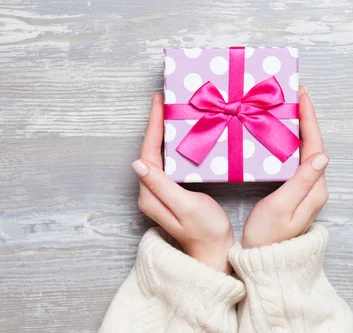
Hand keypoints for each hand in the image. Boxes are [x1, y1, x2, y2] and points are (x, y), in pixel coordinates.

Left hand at [132, 93, 233, 273]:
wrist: (215, 250)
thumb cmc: (204, 230)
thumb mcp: (184, 206)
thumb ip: (161, 186)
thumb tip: (137, 164)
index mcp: (150, 194)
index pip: (148, 153)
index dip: (153, 126)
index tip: (159, 103)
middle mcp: (150, 191)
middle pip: (150, 151)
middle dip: (156, 124)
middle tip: (165, 101)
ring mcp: (160, 192)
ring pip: (159, 155)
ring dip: (163, 132)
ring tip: (171, 112)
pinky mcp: (172, 192)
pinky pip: (168, 162)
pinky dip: (172, 145)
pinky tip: (180, 135)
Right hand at [242, 86, 328, 247]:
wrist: (264, 260)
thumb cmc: (268, 236)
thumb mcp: (282, 207)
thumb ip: (302, 181)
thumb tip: (322, 156)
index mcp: (314, 189)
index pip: (315, 146)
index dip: (309, 119)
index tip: (303, 97)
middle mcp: (315, 187)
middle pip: (313, 145)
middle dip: (305, 118)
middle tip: (294, 95)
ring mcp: (306, 190)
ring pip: (305, 151)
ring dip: (299, 128)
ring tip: (288, 108)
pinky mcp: (295, 191)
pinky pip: (296, 159)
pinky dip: (290, 142)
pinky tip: (281, 134)